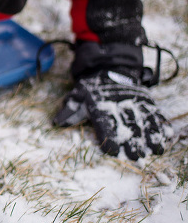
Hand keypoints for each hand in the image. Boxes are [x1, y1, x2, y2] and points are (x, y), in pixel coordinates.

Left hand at [54, 70, 173, 159]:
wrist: (110, 65)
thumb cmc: (92, 87)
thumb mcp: (77, 96)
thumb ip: (70, 111)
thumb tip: (57, 123)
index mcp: (99, 104)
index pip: (104, 122)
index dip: (108, 137)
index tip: (114, 152)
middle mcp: (118, 103)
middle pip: (126, 124)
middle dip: (132, 141)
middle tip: (137, 157)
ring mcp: (134, 100)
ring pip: (143, 119)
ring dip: (150, 135)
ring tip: (154, 150)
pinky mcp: (145, 99)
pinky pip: (154, 111)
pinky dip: (161, 123)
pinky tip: (166, 135)